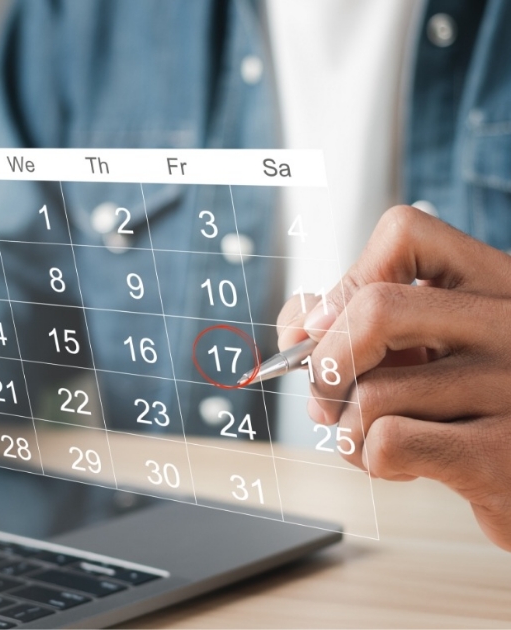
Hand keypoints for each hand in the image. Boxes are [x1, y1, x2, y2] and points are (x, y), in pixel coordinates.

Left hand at [277, 205, 510, 550]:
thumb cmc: (465, 404)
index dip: (347, 278)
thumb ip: (357, 319)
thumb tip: (296, 330)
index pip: (404, 233)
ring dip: (346, 427)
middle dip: (326, 363)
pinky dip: (370, 459)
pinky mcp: (500, 455)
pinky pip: (387, 442)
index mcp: (495, 283)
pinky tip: (400, 465)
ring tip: (371, 436)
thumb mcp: (428, 345)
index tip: (325, 326)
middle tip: (325, 396)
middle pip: (374, 310)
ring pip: (370, 393)